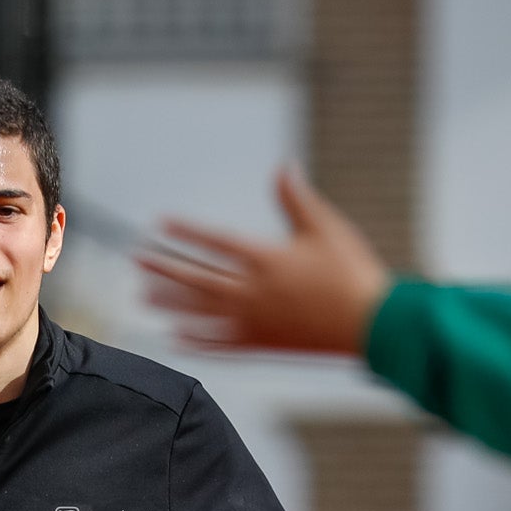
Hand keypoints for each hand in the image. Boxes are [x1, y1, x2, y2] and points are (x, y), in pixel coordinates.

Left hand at [139, 169, 394, 356]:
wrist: (372, 325)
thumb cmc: (352, 273)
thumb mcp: (325, 227)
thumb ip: (296, 198)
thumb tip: (283, 167)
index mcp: (265, 259)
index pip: (215, 241)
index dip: (185, 231)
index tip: (161, 223)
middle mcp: (253, 291)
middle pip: (198, 278)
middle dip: (165, 267)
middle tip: (137, 260)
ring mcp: (255, 320)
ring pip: (202, 312)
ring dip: (172, 304)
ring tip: (144, 298)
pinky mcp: (264, 344)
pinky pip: (220, 344)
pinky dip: (196, 341)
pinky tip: (175, 337)